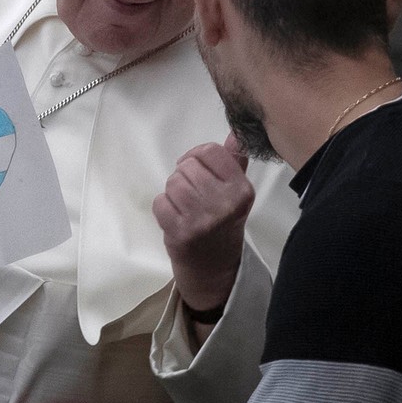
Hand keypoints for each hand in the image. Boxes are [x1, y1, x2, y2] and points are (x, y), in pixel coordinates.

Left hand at [152, 134, 254, 316]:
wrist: (214, 268)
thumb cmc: (223, 223)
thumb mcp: (235, 194)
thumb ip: (234, 162)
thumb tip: (236, 134)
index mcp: (241, 190)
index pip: (210, 151)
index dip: (198, 156)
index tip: (199, 170)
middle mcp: (224, 203)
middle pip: (188, 167)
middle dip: (185, 177)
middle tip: (193, 195)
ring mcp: (202, 219)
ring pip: (173, 183)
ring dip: (173, 192)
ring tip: (185, 207)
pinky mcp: (181, 233)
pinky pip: (160, 202)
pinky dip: (163, 208)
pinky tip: (176, 218)